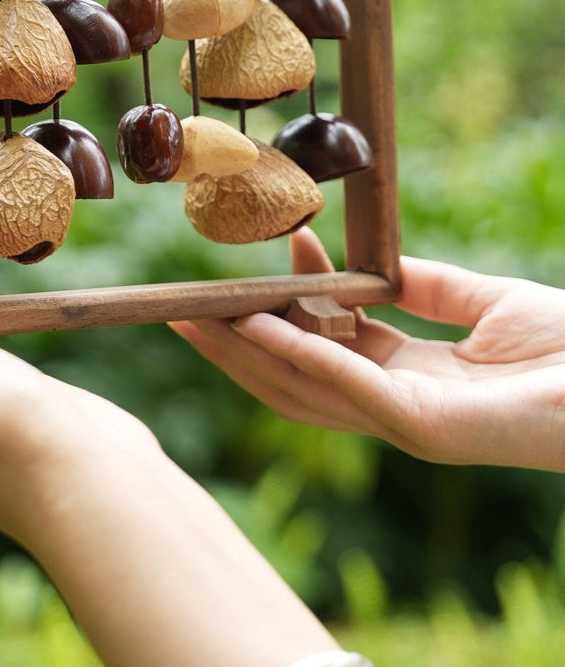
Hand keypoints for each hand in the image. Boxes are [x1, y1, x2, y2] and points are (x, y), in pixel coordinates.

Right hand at [172, 228, 564, 471]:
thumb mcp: (485, 301)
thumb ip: (426, 286)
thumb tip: (379, 264)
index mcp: (412, 378)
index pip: (328, 343)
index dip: (293, 301)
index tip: (287, 241)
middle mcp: (396, 407)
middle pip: (294, 379)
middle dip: (233, 347)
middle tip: (181, 310)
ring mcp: (403, 421)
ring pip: (301, 389)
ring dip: (243, 353)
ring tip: (194, 319)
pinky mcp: (419, 426)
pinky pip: (343, 384)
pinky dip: (296, 352)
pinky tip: (259, 324)